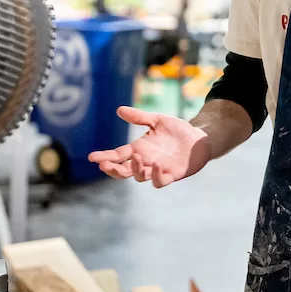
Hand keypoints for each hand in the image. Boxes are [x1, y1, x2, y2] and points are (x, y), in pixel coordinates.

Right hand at [88, 106, 210, 187]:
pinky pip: (160, 181)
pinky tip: (156, 165)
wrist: (198, 138)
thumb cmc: (177, 130)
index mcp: (139, 149)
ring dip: (135, 170)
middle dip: (113, 170)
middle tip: (105, 165)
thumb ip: (139, 117)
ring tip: (136, 158)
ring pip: (140, 177)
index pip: (118, 155)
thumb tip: (119, 110)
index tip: (92, 157)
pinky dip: (156, 176)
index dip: (105, 157)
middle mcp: (146, 161)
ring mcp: (158, 169)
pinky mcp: (172, 174)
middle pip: (124, 171)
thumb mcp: (157, 120)